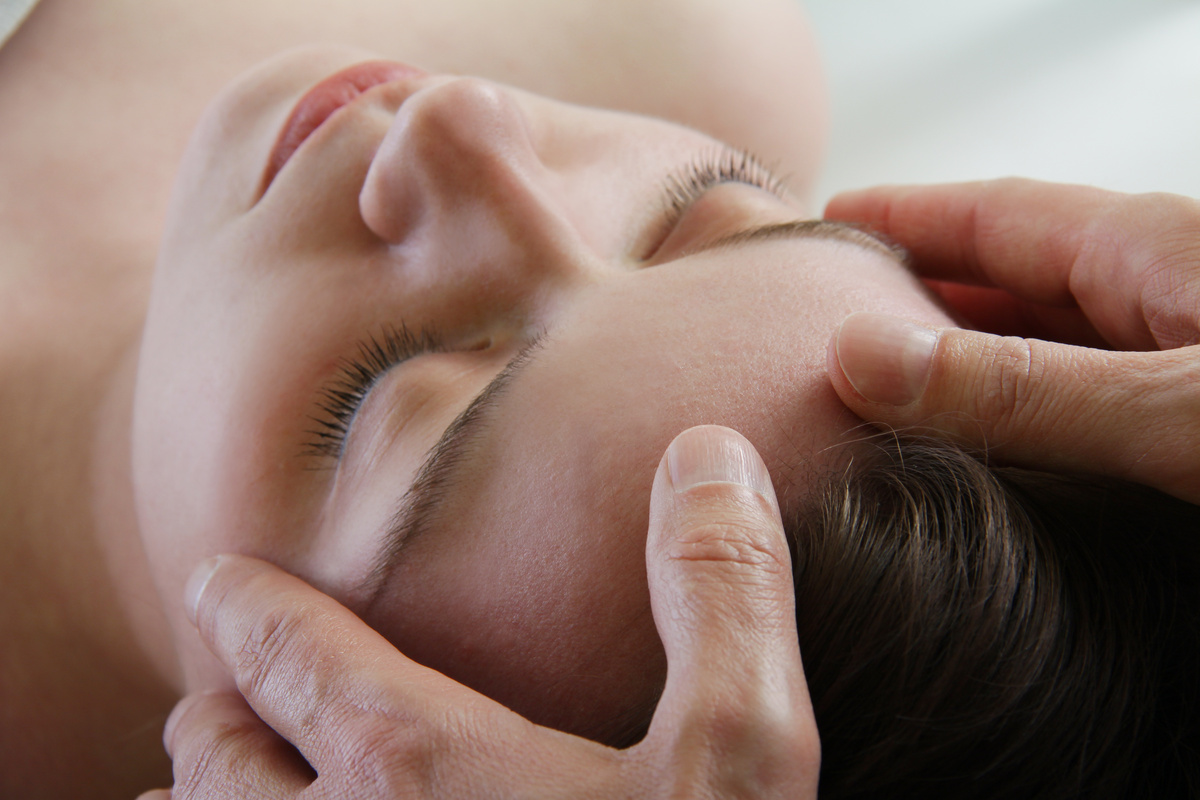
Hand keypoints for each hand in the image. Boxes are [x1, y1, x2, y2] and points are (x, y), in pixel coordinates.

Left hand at [139, 425, 819, 798]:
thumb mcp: (737, 765)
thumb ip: (720, 598)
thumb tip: (706, 454)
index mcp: (415, 768)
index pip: (288, 653)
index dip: (249, 605)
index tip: (222, 580)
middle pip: (217, 755)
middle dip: (218, 705)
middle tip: (229, 684)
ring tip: (212, 781)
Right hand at [823, 178, 1199, 503]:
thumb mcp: (1175, 406)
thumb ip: (1024, 388)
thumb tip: (862, 356)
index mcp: (1156, 251)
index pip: (998, 216)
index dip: (904, 218)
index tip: (827, 226)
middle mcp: (1169, 298)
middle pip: (1016, 283)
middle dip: (920, 299)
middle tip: (828, 330)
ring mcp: (1184, 372)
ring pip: (1051, 355)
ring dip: (967, 376)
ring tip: (882, 405)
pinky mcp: (1189, 436)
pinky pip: (1088, 419)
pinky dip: (1022, 432)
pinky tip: (990, 469)